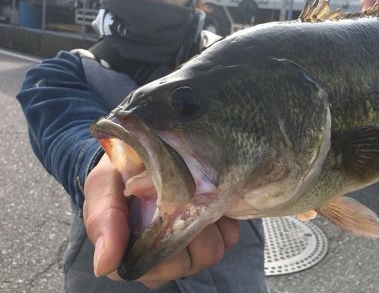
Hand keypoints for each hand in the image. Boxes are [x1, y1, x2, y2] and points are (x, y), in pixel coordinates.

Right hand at [83, 154, 239, 288]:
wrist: (142, 155)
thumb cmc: (117, 175)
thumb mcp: (102, 187)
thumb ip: (102, 220)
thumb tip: (104, 265)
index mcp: (128, 258)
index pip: (150, 270)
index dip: (158, 244)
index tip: (155, 207)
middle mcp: (161, 263)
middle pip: (185, 264)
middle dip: (184, 226)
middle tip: (177, 190)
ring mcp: (191, 252)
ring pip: (210, 252)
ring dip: (205, 219)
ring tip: (192, 190)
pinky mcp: (216, 237)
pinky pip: (229, 236)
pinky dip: (222, 216)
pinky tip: (207, 195)